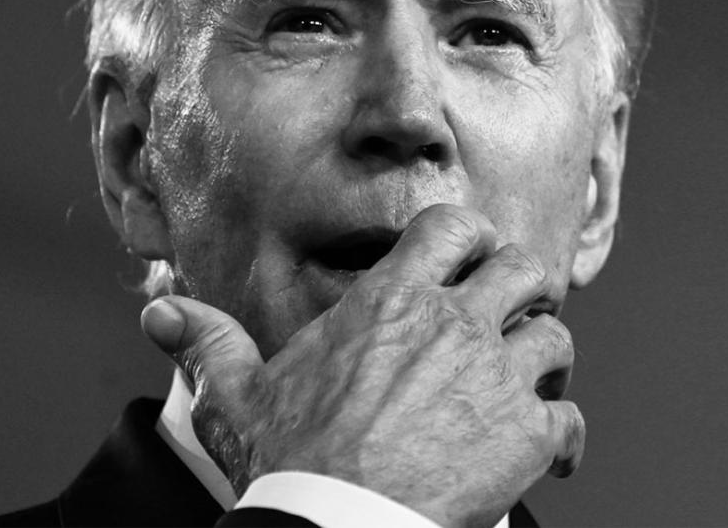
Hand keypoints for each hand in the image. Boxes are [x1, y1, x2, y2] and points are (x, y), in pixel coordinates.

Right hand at [141, 204, 582, 527]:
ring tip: (533, 382)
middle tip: (515, 310)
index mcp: (391, 302)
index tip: (473, 255)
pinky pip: (569, 421)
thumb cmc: (291, 460)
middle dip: (526, 287)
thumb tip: (159, 315)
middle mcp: (453, 326)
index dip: (470, 236)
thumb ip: (207, 344)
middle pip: (523, 270)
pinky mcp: (526, 437)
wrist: (338, 524)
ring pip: (556, 340)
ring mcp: (495, 378)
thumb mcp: (237, 395)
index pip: (451, 229)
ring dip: (548, 360)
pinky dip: (566, 437)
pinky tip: (553, 455)